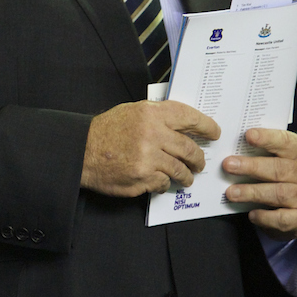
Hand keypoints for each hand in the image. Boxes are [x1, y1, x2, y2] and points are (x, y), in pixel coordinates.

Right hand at [81, 100, 220, 196]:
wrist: (82, 150)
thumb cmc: (106, 130)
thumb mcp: (131, 112)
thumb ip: (157, 117)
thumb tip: (184, 126)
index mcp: (151, 114)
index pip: (189, 117)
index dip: (206, 125)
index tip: (214, 132)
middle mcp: (153, 134)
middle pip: (190, 149)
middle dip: (198, 158)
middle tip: (199, 162)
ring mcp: (149, 158)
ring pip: (181, 170)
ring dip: (186, 176)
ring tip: (186, 178)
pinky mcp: (143, 177)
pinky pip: (165, 183)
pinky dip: (165, 184)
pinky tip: (160, 181)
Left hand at [223, 128, 296, 240]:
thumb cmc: (282, 173)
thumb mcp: (278, 157)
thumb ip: (262, 150)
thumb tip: (231, 146)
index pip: (286, 142)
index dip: (267, 138)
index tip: (248, 135)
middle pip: (280, 169)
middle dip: (252, 167)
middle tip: (228, 165)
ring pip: (280, 193)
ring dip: (253, 192)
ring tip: (231, 192)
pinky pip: (284, 219)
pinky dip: (266, 217)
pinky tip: (252, 214)